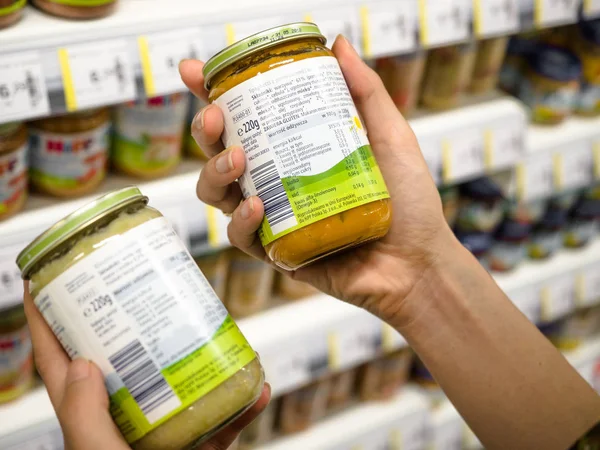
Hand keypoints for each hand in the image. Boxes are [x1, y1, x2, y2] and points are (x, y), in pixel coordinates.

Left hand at [23, 283, 269, 449]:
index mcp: (88, 423)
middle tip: (138, 284)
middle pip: (121, 360)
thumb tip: (82, 364)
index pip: (58, 362)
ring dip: (196, 355)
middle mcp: (122, 421)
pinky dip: (241, 408)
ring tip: (209, 325)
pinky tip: (260, 389)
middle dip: (127, 320)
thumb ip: (85, 421)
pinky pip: (219, 423)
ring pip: (175, 383)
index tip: (45, 277)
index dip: (45, 320)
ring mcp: (160, 435)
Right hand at [179, 36, 455, 326]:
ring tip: (236, 159)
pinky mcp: (278, 250)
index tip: (193, 72)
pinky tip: (257, 206)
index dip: (215, 94)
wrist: (419, 262)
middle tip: (216, 117)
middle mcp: (280, 181)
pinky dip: (243, 220)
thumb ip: (365, 92)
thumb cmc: (409, 202)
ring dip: (214, 172)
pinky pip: (242, 236)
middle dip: (206, 130)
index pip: (249, 117)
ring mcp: (276, 216)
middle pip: (221, 152)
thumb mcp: (390, 136)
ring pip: (219, 193)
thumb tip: (338, 44)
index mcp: (298, 149)